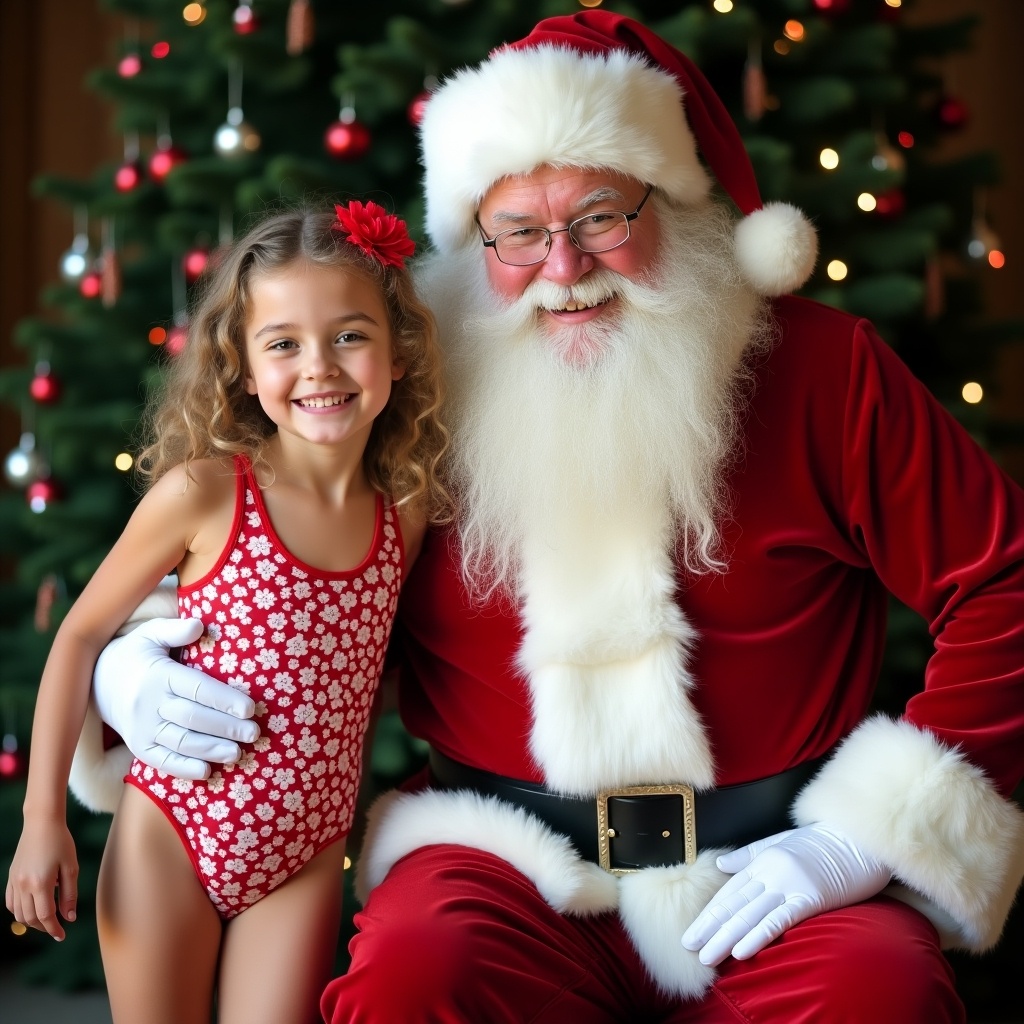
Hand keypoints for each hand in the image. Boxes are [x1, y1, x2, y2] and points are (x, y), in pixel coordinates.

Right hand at [6, 816, 78, 941]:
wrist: (42, 823)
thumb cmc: (61, 842)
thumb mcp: (71, 868)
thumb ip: (69, 895)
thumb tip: (69, 918)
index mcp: (41, 884)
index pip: (45, 916)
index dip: (54, 929)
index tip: (62, 935)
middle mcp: (24, 886)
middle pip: (30, 919)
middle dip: (44, 927)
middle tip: (57, 928)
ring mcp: (14, 882)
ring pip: (18, 914)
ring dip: (32, 921)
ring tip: (47, 919)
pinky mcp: (10, 877)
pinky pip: (11, 903)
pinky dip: (20, 911)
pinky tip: (32, 908)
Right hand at [93, 617, 259, 778]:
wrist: (95, 682)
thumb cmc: (135, 654)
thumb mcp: (150, 634)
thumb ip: (175, 630)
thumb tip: (199, 625)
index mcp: (158, 675)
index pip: (196, 688)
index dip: (224, 699)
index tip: (250, 708)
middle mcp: (148, 704)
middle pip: (193, 718)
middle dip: (226, 727)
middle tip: (253, 733)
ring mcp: (141, 728)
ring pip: (181, 742)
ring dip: (211, 750)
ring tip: (238, 753)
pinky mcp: (138, 746)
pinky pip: (161, 761)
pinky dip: (184, 769)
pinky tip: (207, 772)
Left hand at [681, 823, 890, 964]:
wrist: (858, 837)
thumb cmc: (822, 843)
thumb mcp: (780, 842)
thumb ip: (749, 856)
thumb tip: (721, 865)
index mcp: (762, 860)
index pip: (729, 892)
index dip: (709, 914)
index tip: (692, 933)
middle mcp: (770, 871)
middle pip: (734, 904)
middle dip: (710, 928)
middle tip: (689, 947)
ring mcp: (789, 884)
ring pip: (750, 914)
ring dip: (726, 938)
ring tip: (708, 956)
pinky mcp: (809, 898)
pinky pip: (779, 919)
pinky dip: (758, 936)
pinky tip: (742, 951)